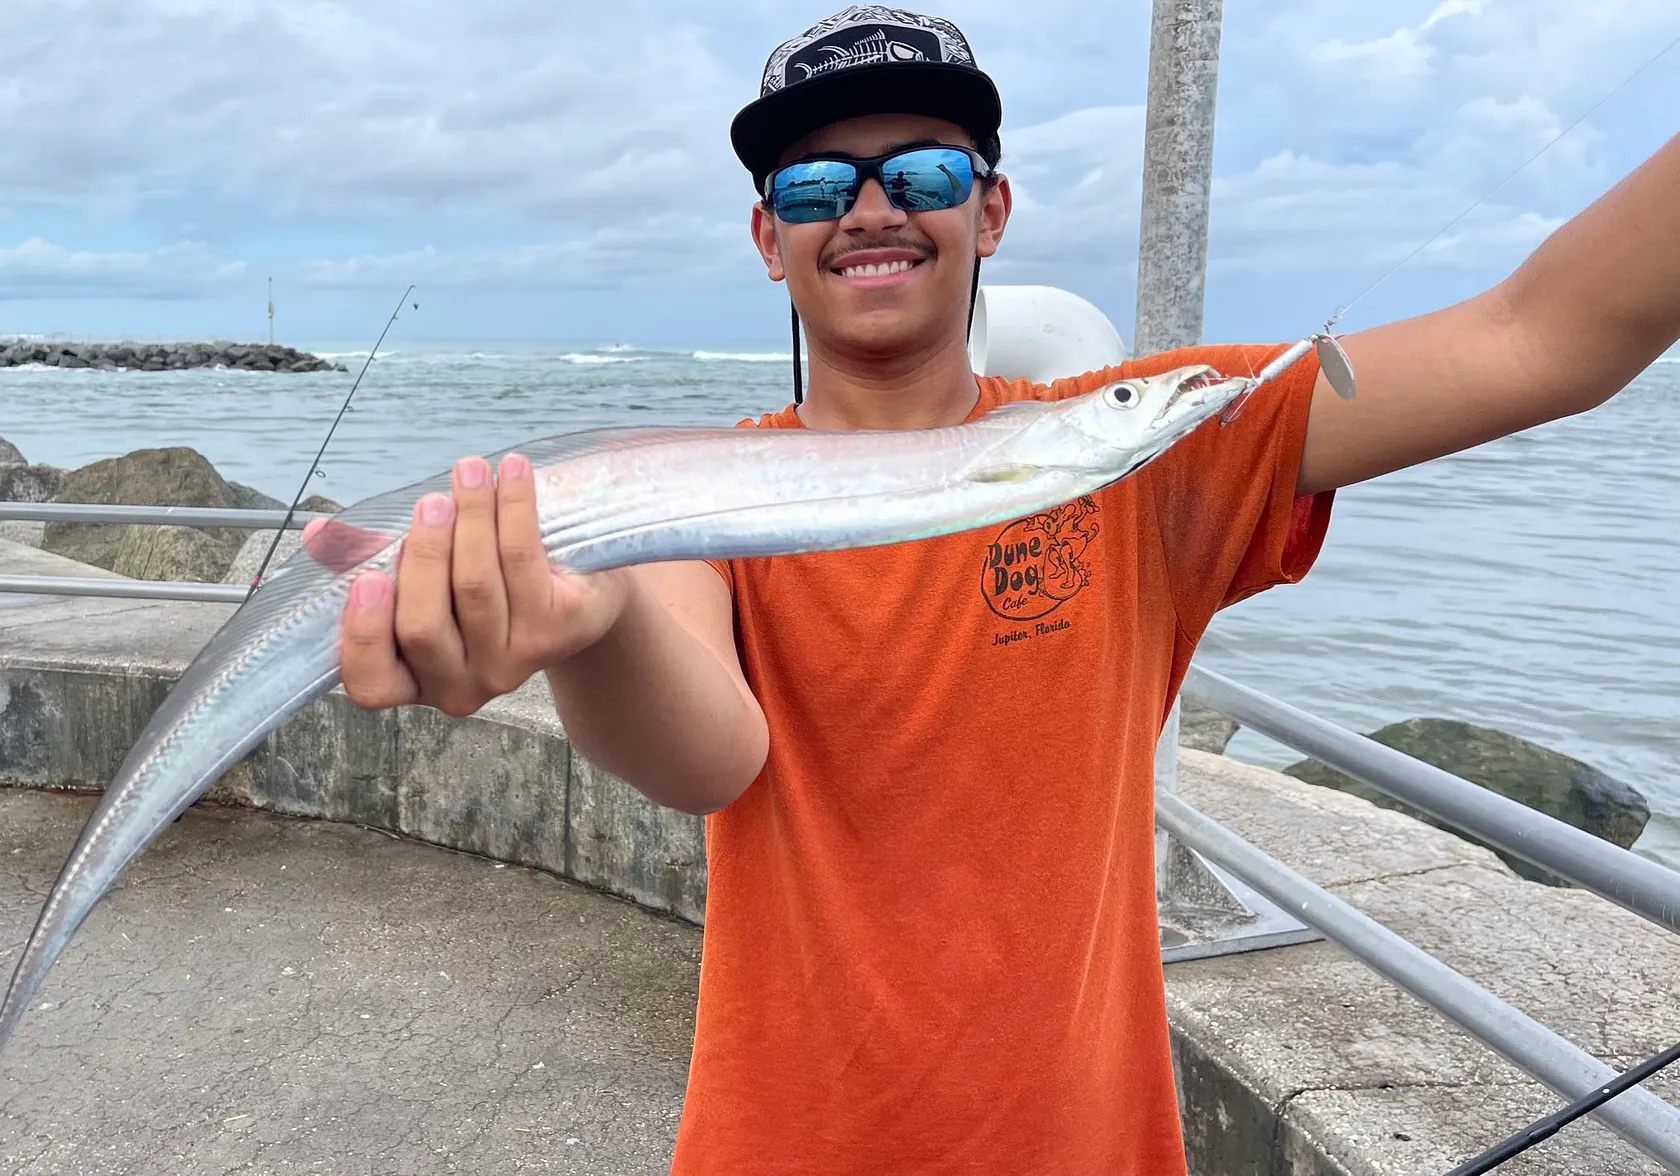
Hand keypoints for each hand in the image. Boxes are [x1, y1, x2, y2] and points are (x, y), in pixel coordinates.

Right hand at [311, 452, 629, 716]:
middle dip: (424, 555)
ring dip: (471, 517)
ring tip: (470, 471)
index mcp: (414, 679)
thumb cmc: (482, 580)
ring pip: (476, 587)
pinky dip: (515, 506)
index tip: (367, 577)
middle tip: (430, 503)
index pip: (372, 682)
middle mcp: (462, 685)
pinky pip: (524, 559)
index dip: (364, 633)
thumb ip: (370, 557)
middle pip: (424, 625)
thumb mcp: (423, 572)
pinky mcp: (558, 630)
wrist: (577, 590)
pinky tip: (514, 470)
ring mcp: (513, 663)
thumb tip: (318, 533)